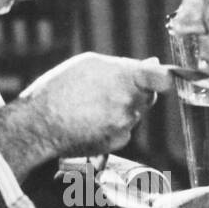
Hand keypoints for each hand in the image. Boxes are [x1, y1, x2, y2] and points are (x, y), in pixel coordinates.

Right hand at [20, 53, 172, 155]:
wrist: (38, 125)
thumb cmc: (59, 89)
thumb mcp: (89, 64)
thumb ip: (124, 65)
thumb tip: (154, 64)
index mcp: (124, 78)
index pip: (160, 78)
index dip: (166, 78)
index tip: (170, 78)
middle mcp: (128, 103)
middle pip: (147, 96)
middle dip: (134, 92)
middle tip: (105, 89)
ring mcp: (124, 126)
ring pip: (133, 114)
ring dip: (120, 109)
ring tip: (90, 106)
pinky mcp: (117, 143)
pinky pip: (123, 130)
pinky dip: (112, 126)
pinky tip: (90, 121)